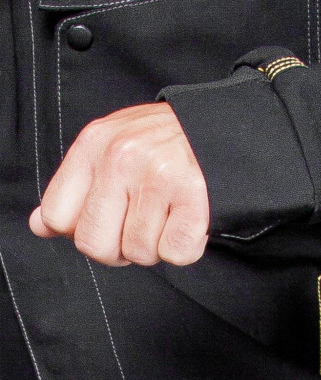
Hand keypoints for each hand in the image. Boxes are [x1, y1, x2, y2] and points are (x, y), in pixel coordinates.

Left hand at [29, 103, 208, 266]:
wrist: (221, 125)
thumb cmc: (166, 140)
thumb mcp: (112, 144)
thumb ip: (75, 185)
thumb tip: (40, 226)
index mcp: (95, 143)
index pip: (57, 216)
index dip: (82, 228)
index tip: (108, 219)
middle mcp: (122, 156)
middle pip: (95, 245)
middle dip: (119, 246)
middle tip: (142, 221)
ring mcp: (157, 174)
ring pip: (140, 253)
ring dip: (157, 244)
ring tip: (170, 213)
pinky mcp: (193, 193)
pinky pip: (176, 253)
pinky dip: (186, 246)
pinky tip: (190, 219)